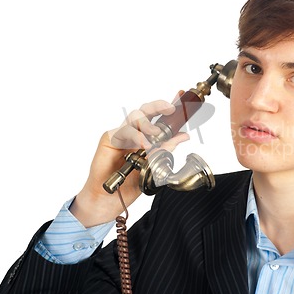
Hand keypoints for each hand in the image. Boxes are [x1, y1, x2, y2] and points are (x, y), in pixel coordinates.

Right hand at [70, 92, 188, 226]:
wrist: (110, 198)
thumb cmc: (130, 182)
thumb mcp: (155, 165)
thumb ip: (166, 149)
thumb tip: (183, 136)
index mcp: (146, 136)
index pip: (158, 116)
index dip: (168, 105)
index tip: (180, 95)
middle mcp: (134, 132)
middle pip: (145, 110)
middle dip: (158, 106)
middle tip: (170, 109)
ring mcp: (122, 134)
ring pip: (135, 116)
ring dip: (148, 123)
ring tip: (156, 134)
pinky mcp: (110, 138)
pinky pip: (124, 131)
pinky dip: (136, 136)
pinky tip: (144, 144)